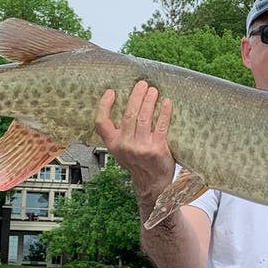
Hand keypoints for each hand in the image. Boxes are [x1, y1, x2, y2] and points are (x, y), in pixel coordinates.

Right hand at [94, 81, 175, 202]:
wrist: (152, 184)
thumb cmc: (138, 163)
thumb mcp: (122, 150)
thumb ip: (121, 132)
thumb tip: (129, 104)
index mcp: (113, 144)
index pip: (101, 123)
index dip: (104, 105)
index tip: (111, 92)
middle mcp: (125, 146)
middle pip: (128, 115)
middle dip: (136, 96)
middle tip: (142, 84)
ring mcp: (141, 148)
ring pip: (143, 118)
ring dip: (149, 100)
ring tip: (153, 90)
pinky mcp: (157, 149)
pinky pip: (160, 125)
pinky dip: (164, 112)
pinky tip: (166, 102)